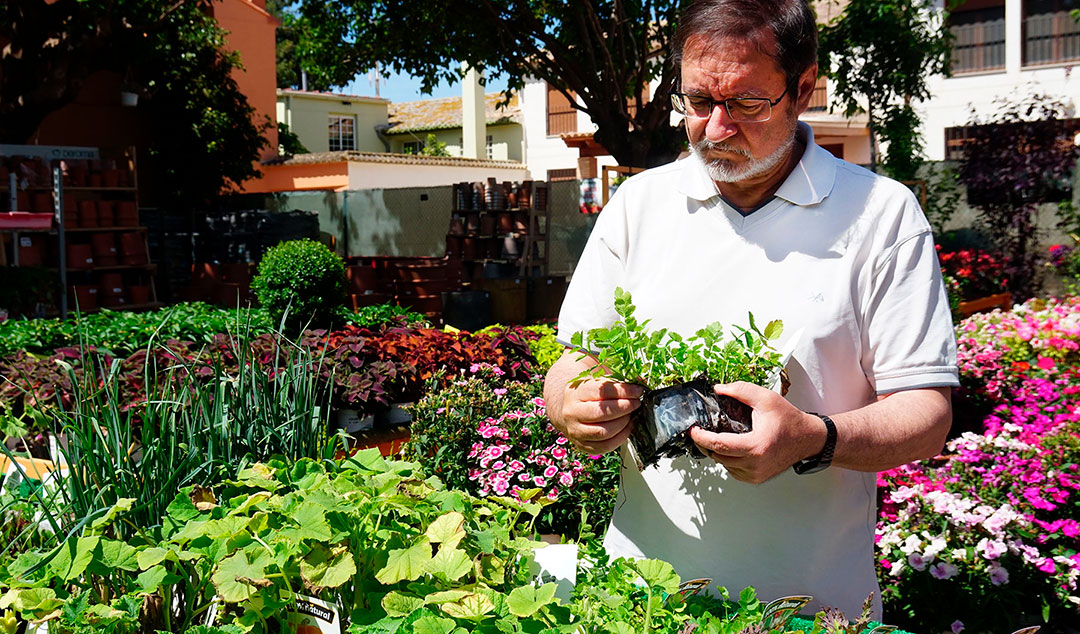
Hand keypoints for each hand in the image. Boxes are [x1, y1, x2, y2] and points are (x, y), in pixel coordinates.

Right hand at [552, 378, 641, 454]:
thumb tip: (639, 383)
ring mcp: (576, 431)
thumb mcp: (597, 381)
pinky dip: (620, 438)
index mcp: (575, 393)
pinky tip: (626, 428)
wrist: (568, 409)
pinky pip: (604, 446)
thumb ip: (616, 381)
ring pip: (603, 432)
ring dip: (623, 424)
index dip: (624, 391)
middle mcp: (572, 413)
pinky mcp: (582, 445)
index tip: (638, 391)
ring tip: (630, 416)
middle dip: (625, 408)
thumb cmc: (586, 394)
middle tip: (636, 403)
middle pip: (602, 413)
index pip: (602, 391)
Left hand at [689, 381, 825, 483]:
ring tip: (716, 436)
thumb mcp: (765, 398)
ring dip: (717, 452)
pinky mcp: (756, 478)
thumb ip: (741, 390)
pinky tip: (731, 447)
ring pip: (724, 465)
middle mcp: (755, 464)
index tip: (693, 430)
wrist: (808, 439)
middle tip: (700, 430)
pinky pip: (733, 470)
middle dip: (705, 443)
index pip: (719, 445)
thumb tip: (718, 389)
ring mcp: (755, 474)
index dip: (702, 437)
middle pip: (718, 456)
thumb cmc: (789, 420)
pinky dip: (728, 459)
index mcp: (756, 447)